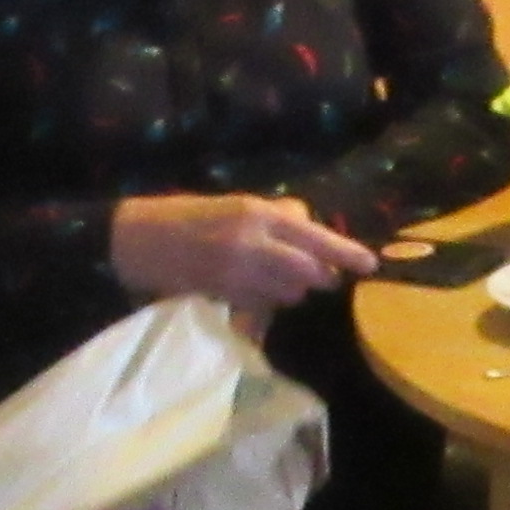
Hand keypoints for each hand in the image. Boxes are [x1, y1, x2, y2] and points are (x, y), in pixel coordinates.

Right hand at [111, 192, 379, 312]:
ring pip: (289, 294)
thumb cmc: (189, 217)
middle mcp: (252, 244)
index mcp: (258, 214)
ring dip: (291, 290)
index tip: (371, 264)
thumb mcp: (236, 204)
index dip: (346, 254)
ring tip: (270, 276)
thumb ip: (277, 216)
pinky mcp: (225, 297)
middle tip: (317, 274)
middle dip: (319, 277)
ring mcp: (238, 274)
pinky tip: (250, 289)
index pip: (315, 238)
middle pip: (309, 273)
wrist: (138, 240)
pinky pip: (264, 306)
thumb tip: (311, 227)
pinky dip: (267, 301)